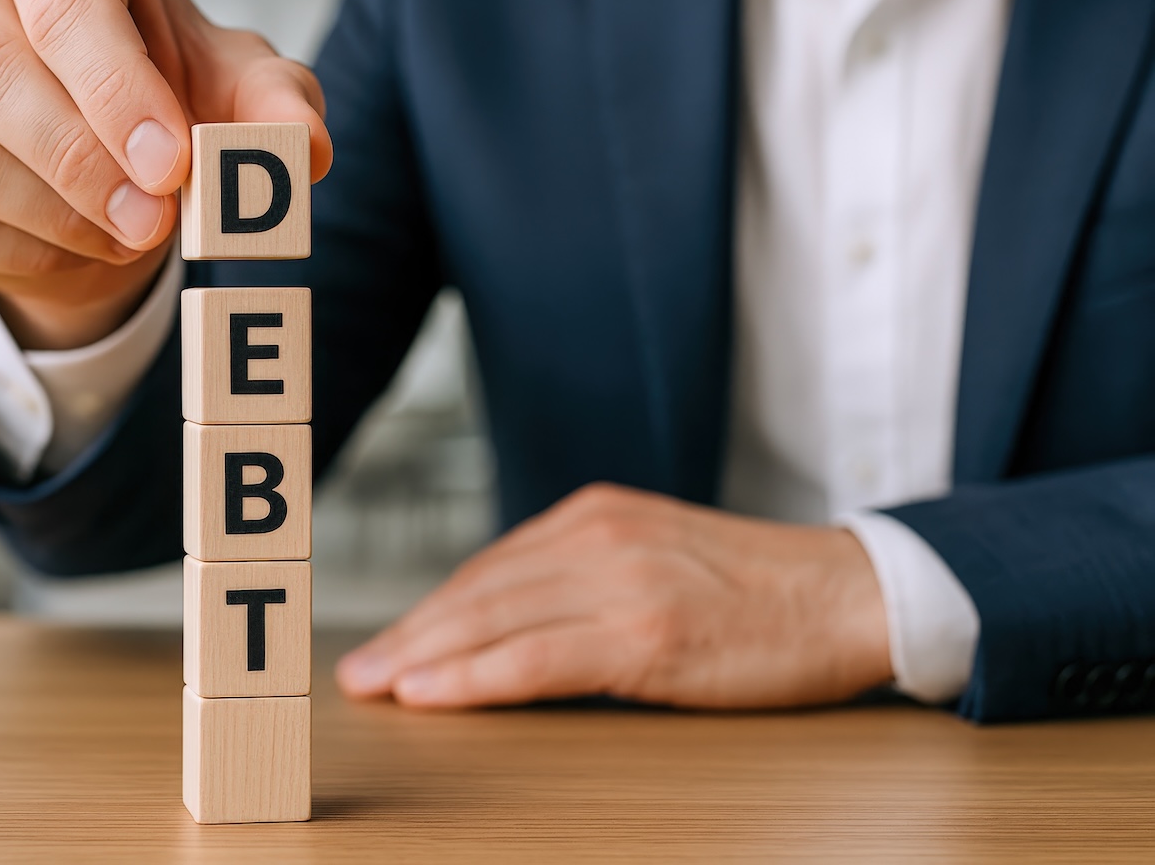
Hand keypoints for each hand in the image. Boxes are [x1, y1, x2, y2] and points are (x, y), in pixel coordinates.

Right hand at [0, 0, 332, 348]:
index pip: (66, 3)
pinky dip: (27, 252)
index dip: (116, 90)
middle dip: (82, 163)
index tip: (171, 163)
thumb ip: (278, 106)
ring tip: (132, 234)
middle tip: (154, 222)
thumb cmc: (166, 96)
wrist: (105, 157)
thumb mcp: (235, 89)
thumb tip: (306, 150)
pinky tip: (81, 246)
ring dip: (61, 217)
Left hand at [336, 483, 891, 708]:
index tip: (389, 643)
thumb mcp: (658, 558)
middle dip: (410, 635)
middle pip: (477, 592)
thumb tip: (512, 622)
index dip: (429, 611)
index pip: (489, 568)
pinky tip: (430, 696)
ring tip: (374, 686)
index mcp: (598, 515)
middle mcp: (599, 536)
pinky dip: (474, 679)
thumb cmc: (759, 590)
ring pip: (492, 621)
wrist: (853, 595)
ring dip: (422, 656)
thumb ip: (586, 576)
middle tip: (358, 671)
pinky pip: (536, 659)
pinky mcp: (647, 633)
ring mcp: (622, 581)